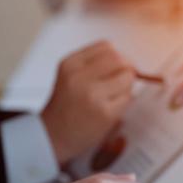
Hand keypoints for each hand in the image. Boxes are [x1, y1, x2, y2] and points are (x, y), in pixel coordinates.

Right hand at [41, 41, 135, 164]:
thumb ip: (94, 64)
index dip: (118, 56)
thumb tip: (127, 60)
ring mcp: (93, 95)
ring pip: (127, 78)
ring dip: (127, 85)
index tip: (118, 66)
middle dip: (127, 68)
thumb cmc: (65, 106)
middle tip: (123, 80)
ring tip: (116, 95)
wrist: (54, 136)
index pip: (106, 47)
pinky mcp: (106, 113)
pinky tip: (113, 106)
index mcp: (70, 64)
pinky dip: (125, 100)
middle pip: (119, 60)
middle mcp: (80, 77)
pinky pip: (127, 98)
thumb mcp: (70, 76)